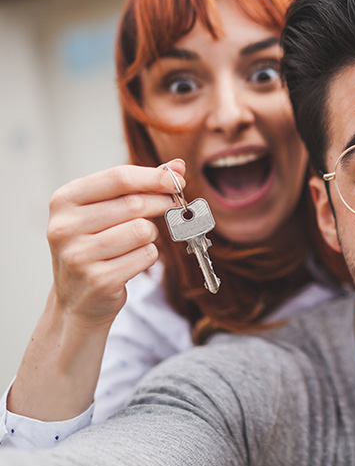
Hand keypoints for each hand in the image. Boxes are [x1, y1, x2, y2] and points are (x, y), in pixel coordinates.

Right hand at [47, 158, 185, 328]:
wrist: (77, 299)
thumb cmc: (95, 244)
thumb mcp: (106, 209)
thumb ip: (140, 184)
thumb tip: (177, 166)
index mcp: (65, 201)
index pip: (118, 177)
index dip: (154, 177)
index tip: (177, 179)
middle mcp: (65, 227)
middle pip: (134, 204)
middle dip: (161, 202)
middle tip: (172, 204)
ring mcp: (79, 256)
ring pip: (142, 230)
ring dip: (151, 234)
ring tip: (136, 241)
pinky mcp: (99, 280)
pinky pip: (145, 255)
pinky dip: (148, 255)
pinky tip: (131, 261)